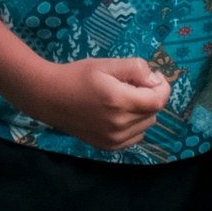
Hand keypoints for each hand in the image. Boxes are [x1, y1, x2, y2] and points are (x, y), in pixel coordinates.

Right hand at [23, 57, 171, 152]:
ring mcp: (113, 139)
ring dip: (142, 110)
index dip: (161, 86)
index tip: (152, 77)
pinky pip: (135, 136)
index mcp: (119, 101)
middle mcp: (118, 124)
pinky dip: (134, 125)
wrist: (50, 98)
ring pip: (146, 124)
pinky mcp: (108, 146)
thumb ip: (135, 68)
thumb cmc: (78, 76)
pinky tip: (118, 114)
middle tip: (130, 84)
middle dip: (149, 95)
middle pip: (153, 111)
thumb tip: (155, 80)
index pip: (158, 100)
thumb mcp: (107, 64)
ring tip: (122, 98)